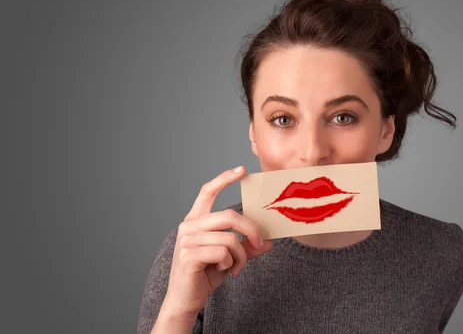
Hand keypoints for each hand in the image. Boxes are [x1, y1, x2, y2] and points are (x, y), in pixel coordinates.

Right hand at [161, 166, 272, 317]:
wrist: (185, 301)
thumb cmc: (204, 276)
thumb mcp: (229, 257)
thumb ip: (246, 247)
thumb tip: (268, 242)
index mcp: (196, 221)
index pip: (208, 192)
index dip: (224, 179)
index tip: (242, 170)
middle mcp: (189, 226)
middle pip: (229, 216)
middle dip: (251, 230)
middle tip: (261, 243)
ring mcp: (186, 240)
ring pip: (230, 238)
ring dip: (240, 255)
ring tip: (236, 267)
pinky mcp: (188, 256)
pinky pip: (223, 252)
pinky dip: (230, 263)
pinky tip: (223, 271)